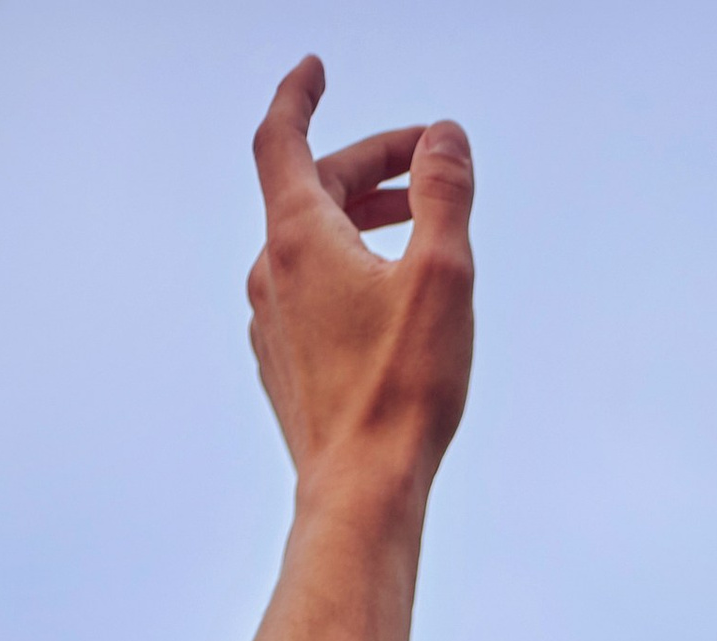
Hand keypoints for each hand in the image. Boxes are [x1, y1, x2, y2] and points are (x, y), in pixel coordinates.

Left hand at [247, 55, 473, 506]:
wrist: (361, 493)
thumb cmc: (401, 390)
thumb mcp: (442, 275)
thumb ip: (443, 194)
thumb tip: (444, 139)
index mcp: (298, 237)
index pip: (284, 137)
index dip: (299, 95)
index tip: (316, 70)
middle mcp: (271, 273)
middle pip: (312, 192)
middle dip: (370, 169)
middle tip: (427, 167)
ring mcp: (271, 325)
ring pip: (312, 248)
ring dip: (361, 225)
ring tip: (416, 236)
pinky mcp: (284, 369)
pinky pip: (311, 298)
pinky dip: (348, 276)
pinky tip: (389, 307)